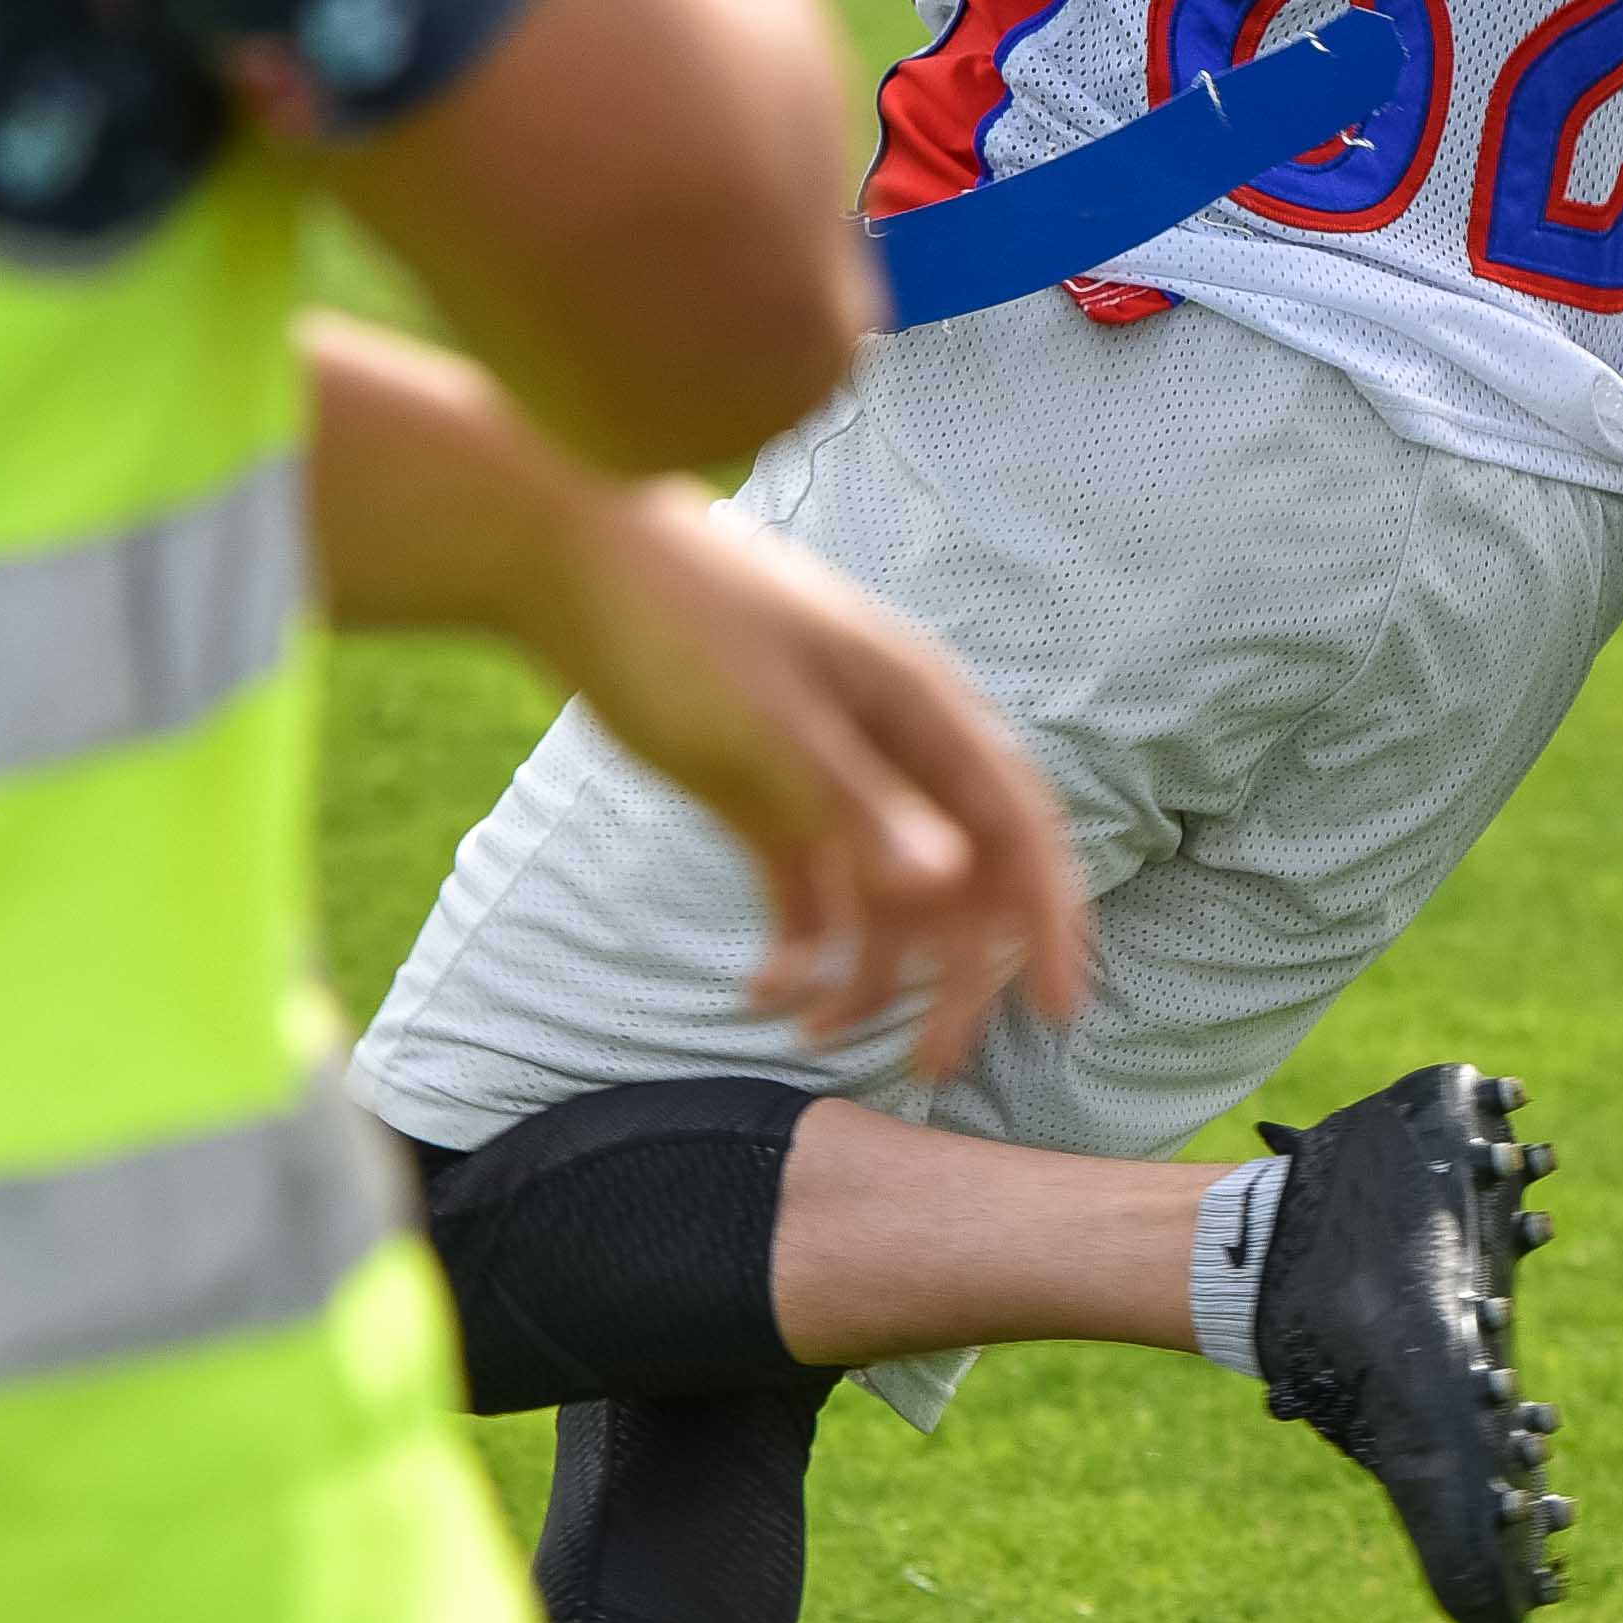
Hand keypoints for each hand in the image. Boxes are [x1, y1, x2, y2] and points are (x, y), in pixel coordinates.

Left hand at [522, 476, 1090, 1075]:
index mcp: (920, 714)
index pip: (1016, 830)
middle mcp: (889, 748)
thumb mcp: (768, 724)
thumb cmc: (681, 622)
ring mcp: (823, 771)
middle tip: (931, 1067)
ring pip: (877, 895)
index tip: (1057, 1009)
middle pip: (953, 881)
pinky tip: (760, 993)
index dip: (1047, 920)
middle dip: (948, 978)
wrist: (565, 556)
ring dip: (861, 973)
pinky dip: (796, 944)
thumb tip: (948, 886)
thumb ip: (857, 807)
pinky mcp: (759, 790)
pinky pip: (804, 888)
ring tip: (813, 1040)